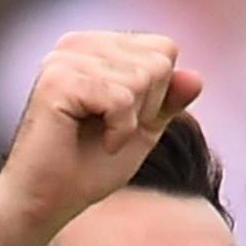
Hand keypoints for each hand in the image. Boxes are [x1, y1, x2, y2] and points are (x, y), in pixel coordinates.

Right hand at [0, 31, 204, 233]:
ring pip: (141, 79)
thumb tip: (197, 77)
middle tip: (111, 131)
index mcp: (97, 47)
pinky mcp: (58, 79)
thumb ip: (169, 100)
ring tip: (101, 137)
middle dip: (147, 108)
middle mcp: (78, 44)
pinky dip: (119, 131)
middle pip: (158, 62)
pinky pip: (121, 99)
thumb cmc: (89, 167)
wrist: (48, 201)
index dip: (159, 95)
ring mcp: (65, 58)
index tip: (126, 120)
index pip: (164, 49)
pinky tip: (97, 142)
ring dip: (131, 122)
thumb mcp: (143, 130)